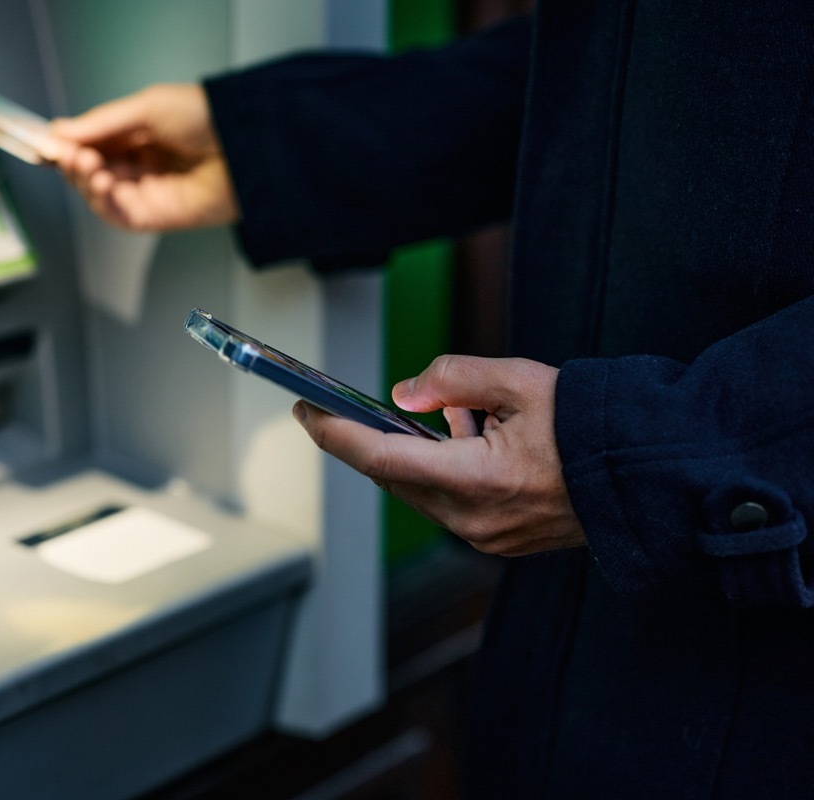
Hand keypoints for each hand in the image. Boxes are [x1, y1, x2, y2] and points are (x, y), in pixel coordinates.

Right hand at [51, 84, 239, 231]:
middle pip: (91, 171)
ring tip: (86, 164)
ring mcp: (148, 192)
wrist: (246, 147)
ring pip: (99, 194)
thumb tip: (61, 131)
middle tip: (67, 153)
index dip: (68, 143)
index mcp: (140, 134)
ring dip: (84, 180)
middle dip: (72, 162)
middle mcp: (142, 164)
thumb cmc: (209, 119)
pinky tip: (102, 183)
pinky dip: (102, 201)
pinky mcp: (156, 216)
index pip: (93, 143)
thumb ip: (102, 123)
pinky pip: (118, 215)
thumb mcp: (147, 107)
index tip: (47, 140)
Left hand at [293, 355, 584, 555]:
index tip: (305, 412)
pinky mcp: (497, 540)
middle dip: (377, 437)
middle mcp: (474, 518)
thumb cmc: (594, 429)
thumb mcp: (523, 381)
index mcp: (479, 479)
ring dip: (420, 451)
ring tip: (463, 415)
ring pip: (421, 489)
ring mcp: (486, 536)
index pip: (381, 458)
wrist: (649, 479)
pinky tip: (476, 437)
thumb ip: (455, 379)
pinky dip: (446, 467)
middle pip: (396, 476)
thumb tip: (404, 394)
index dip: (335, 433)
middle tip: (360, 404)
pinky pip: (449, 502)